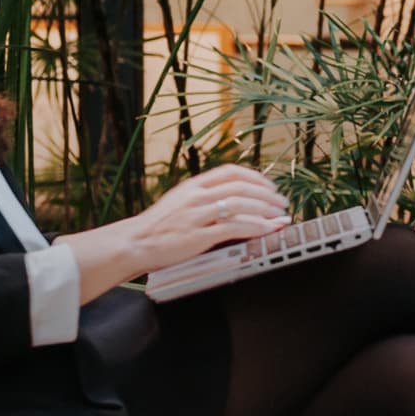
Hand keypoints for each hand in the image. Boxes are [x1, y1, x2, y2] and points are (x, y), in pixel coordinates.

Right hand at [120, 163, 292, 271]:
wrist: (133, 243)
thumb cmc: (156, 228)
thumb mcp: (179, 203)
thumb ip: (204, 199)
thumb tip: (232, 202)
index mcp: (193, 185)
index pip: (231, 172)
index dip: (255, 177)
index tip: (270, 186)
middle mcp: (197, 196)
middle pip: (241, 187)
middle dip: (267, 195)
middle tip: (282, 204)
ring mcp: (198, 215)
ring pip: (241, 204)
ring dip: (266, 210)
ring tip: (280, 217)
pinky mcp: (199, 235)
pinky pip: (234, 227)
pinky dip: (256, 227)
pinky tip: (268, 230)